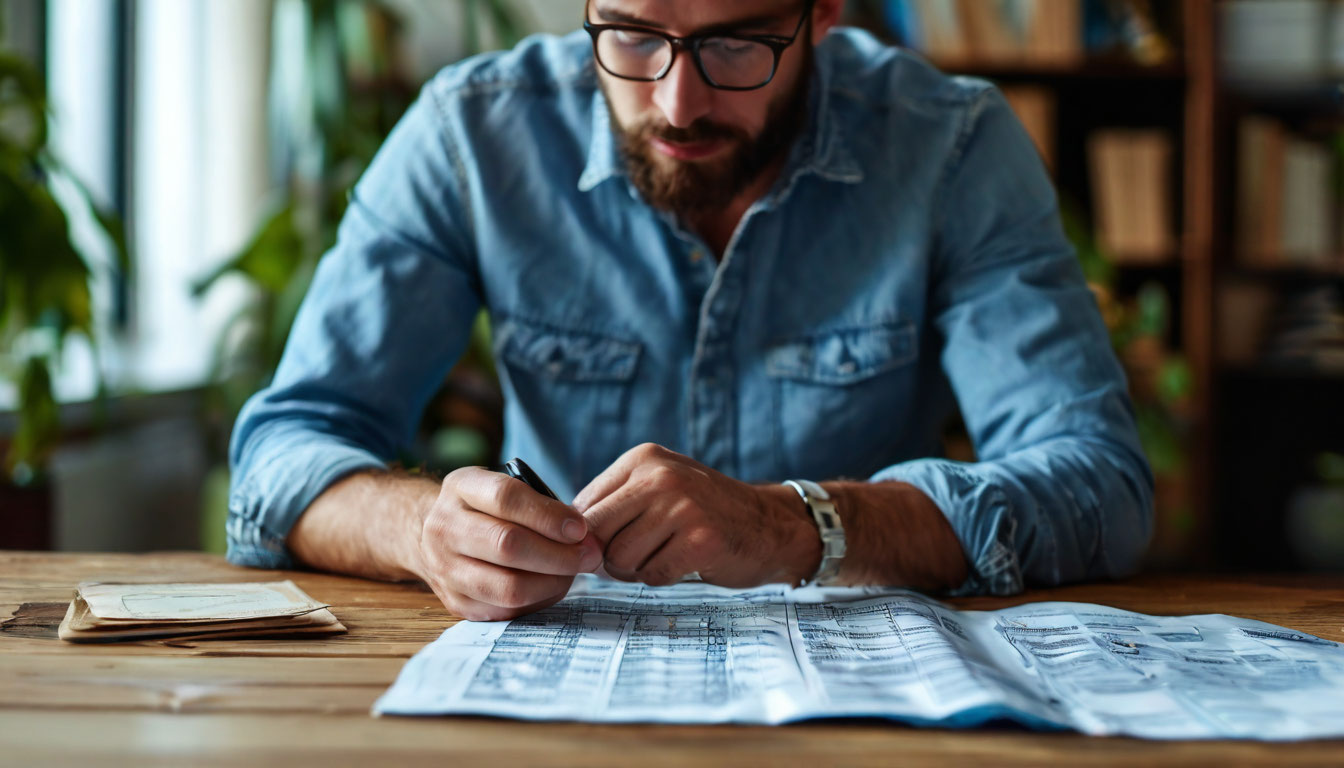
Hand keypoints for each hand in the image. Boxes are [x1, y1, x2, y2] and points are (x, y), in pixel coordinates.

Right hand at [415, 467, 602, 620]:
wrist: (432, 535)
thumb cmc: (484, 508)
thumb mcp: (501, 486)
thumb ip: (538, 502)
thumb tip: (582, 535)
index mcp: (460, 487)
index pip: (505, 498)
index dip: (549, 516)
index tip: (580, 528)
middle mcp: (445, 527)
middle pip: (507, 545)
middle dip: (559, 554)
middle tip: (589, 556)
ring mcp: (445, 568)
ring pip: (508, 586)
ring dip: (552, 582)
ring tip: (573, 573)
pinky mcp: (455, 602)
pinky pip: (506, 610)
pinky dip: (537, 600)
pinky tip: (551, 586)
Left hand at [573, 444, 819, 587]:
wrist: (768, 524)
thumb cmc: (702, 511)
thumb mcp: (656, 488)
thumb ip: (612, 506)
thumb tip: (564, 542)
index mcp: (643, 458)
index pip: (582, 506)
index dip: (587, 537)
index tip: (607, 544)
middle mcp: (661, 476)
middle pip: (595, 533)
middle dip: (605, 557)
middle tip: (633, 557)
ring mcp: (683, 506)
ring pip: (620, 559)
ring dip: (635, 570)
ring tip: (662, 555)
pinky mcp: (702, 539)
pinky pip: (652, 575)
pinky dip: (661, 578)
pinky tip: (683, 562)